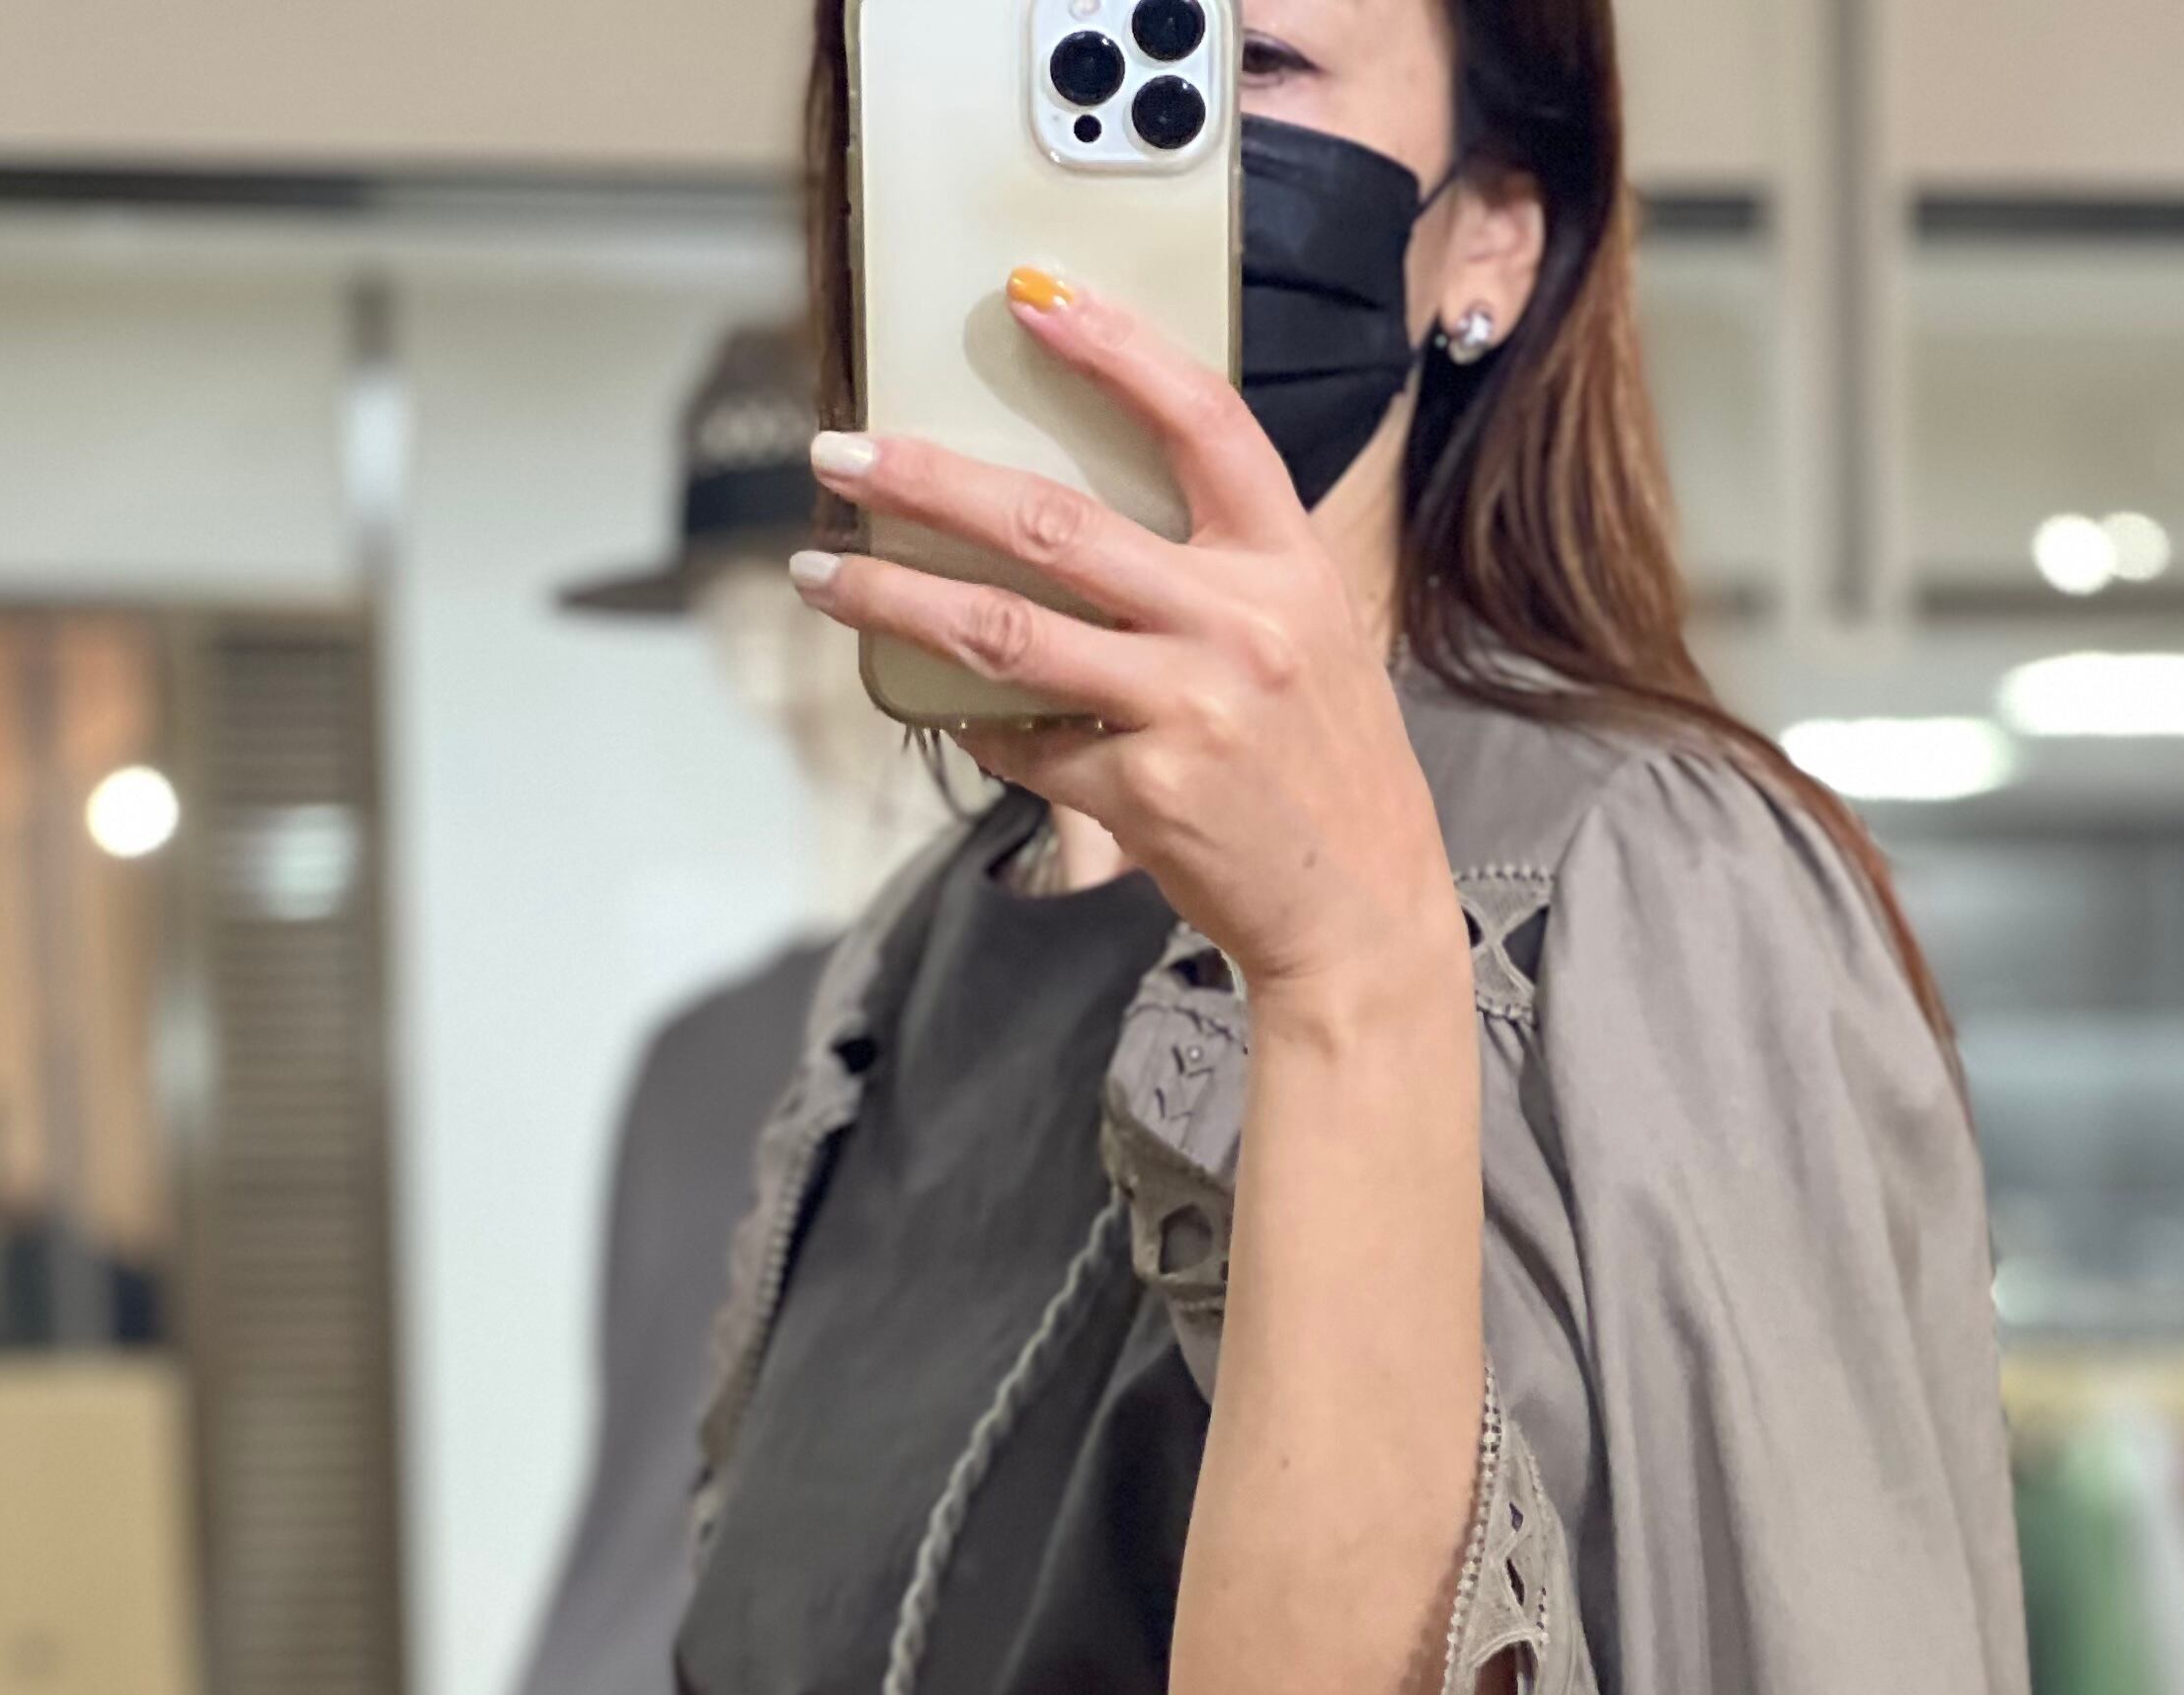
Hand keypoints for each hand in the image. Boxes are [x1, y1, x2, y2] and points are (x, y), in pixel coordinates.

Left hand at [795, 275, 1459, 1014]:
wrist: (1362, 909)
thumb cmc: (1327, 766)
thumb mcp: (1310, 634)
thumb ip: (1222, 567)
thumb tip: (1084, 512)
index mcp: (1287, 564)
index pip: (1199, 422)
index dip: (1115, 348)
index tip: (1030, 295)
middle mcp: (1238, 626)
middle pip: (1055, 524)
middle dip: (928, 481)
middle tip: (841, 454)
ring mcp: (1187, 713)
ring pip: (1006, 633)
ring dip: (894, 600)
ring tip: (820, 576)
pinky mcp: (1142, 799)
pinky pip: (1024, 745)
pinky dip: (971, 721)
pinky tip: (931, 701)